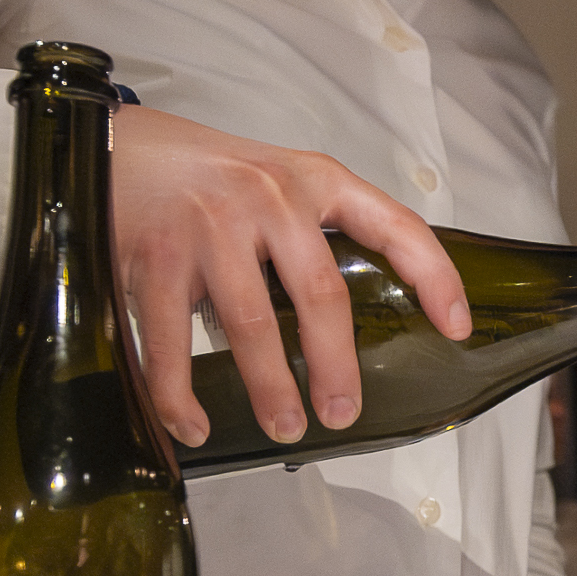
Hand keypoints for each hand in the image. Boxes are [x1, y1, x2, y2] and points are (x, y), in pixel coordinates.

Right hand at [108, 105, 468, 447]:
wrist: (120, 147)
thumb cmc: (207, 176)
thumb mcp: (275, 185)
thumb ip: (309, 240)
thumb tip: (336, 333)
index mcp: (314, 182)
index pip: (393, 225)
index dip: (433, 276)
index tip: (456, 328)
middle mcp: (269, 199)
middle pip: (321, 295)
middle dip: (335, 365)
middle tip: (342, 412)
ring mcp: (210, 227)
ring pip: (251, 326)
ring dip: (271, 388)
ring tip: (286, 428)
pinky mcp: (156, 256)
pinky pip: (171, 341)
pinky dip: (181, 394)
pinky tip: (192, 423)